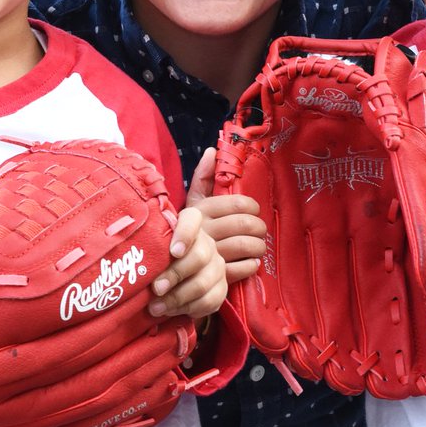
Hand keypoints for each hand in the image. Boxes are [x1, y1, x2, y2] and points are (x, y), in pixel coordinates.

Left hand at [148, 204, 227, 319]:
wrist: (177, 278)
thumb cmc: (158, 258)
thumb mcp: (151, 248)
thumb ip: (146, 246)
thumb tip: (126, 262)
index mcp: (190, 226)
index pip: (192, 219)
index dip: (185, 233)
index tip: (173, 252)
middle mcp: (207, 244)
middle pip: (199, 256)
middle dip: (175, 275)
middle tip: (155, 289)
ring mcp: (217, 266)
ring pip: (202, 283)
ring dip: (177, 298)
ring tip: (156, 307)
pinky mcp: (221, 288)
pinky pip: (209, 301)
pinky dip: (188, 309)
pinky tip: (172, 311)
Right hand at [185, 147, 266, 283]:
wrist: (166, 271)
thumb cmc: (186, 231)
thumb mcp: (192, 204)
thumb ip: (203, 177)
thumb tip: (212, 150)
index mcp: (201, 210)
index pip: (238, 203)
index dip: (252, 206)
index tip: (254, 210)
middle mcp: (205, 230)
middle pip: (246, 224)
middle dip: (259, 227)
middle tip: (260, 229)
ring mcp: (209, 254)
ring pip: (247, 245)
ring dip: (259, 246)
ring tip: (258, 246)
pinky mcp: (214, 276)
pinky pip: (243, 268)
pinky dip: (251, 265)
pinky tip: (251, 262)